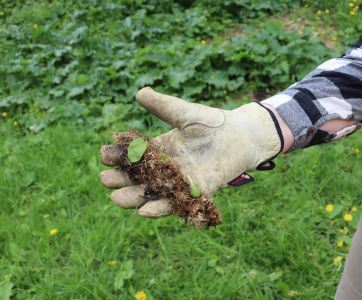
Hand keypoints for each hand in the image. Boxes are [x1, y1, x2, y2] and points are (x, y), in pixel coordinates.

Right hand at [99, 87, 282, 217]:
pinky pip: (176, 203)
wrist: (240, 135)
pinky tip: (145, 211)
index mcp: (161, 149)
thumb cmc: (212, 122)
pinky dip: (161, 209)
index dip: (119, 156)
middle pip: (138, 177)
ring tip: (117, 198)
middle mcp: (167, 168)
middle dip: (121, 180)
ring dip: (134, 198)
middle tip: (106, 179)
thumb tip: (140, 92)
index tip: (104, 154)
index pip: (134, 155)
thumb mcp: (184, 113)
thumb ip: (163, 105)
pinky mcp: (197, 192)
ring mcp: (180, 181)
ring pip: (152, 193)